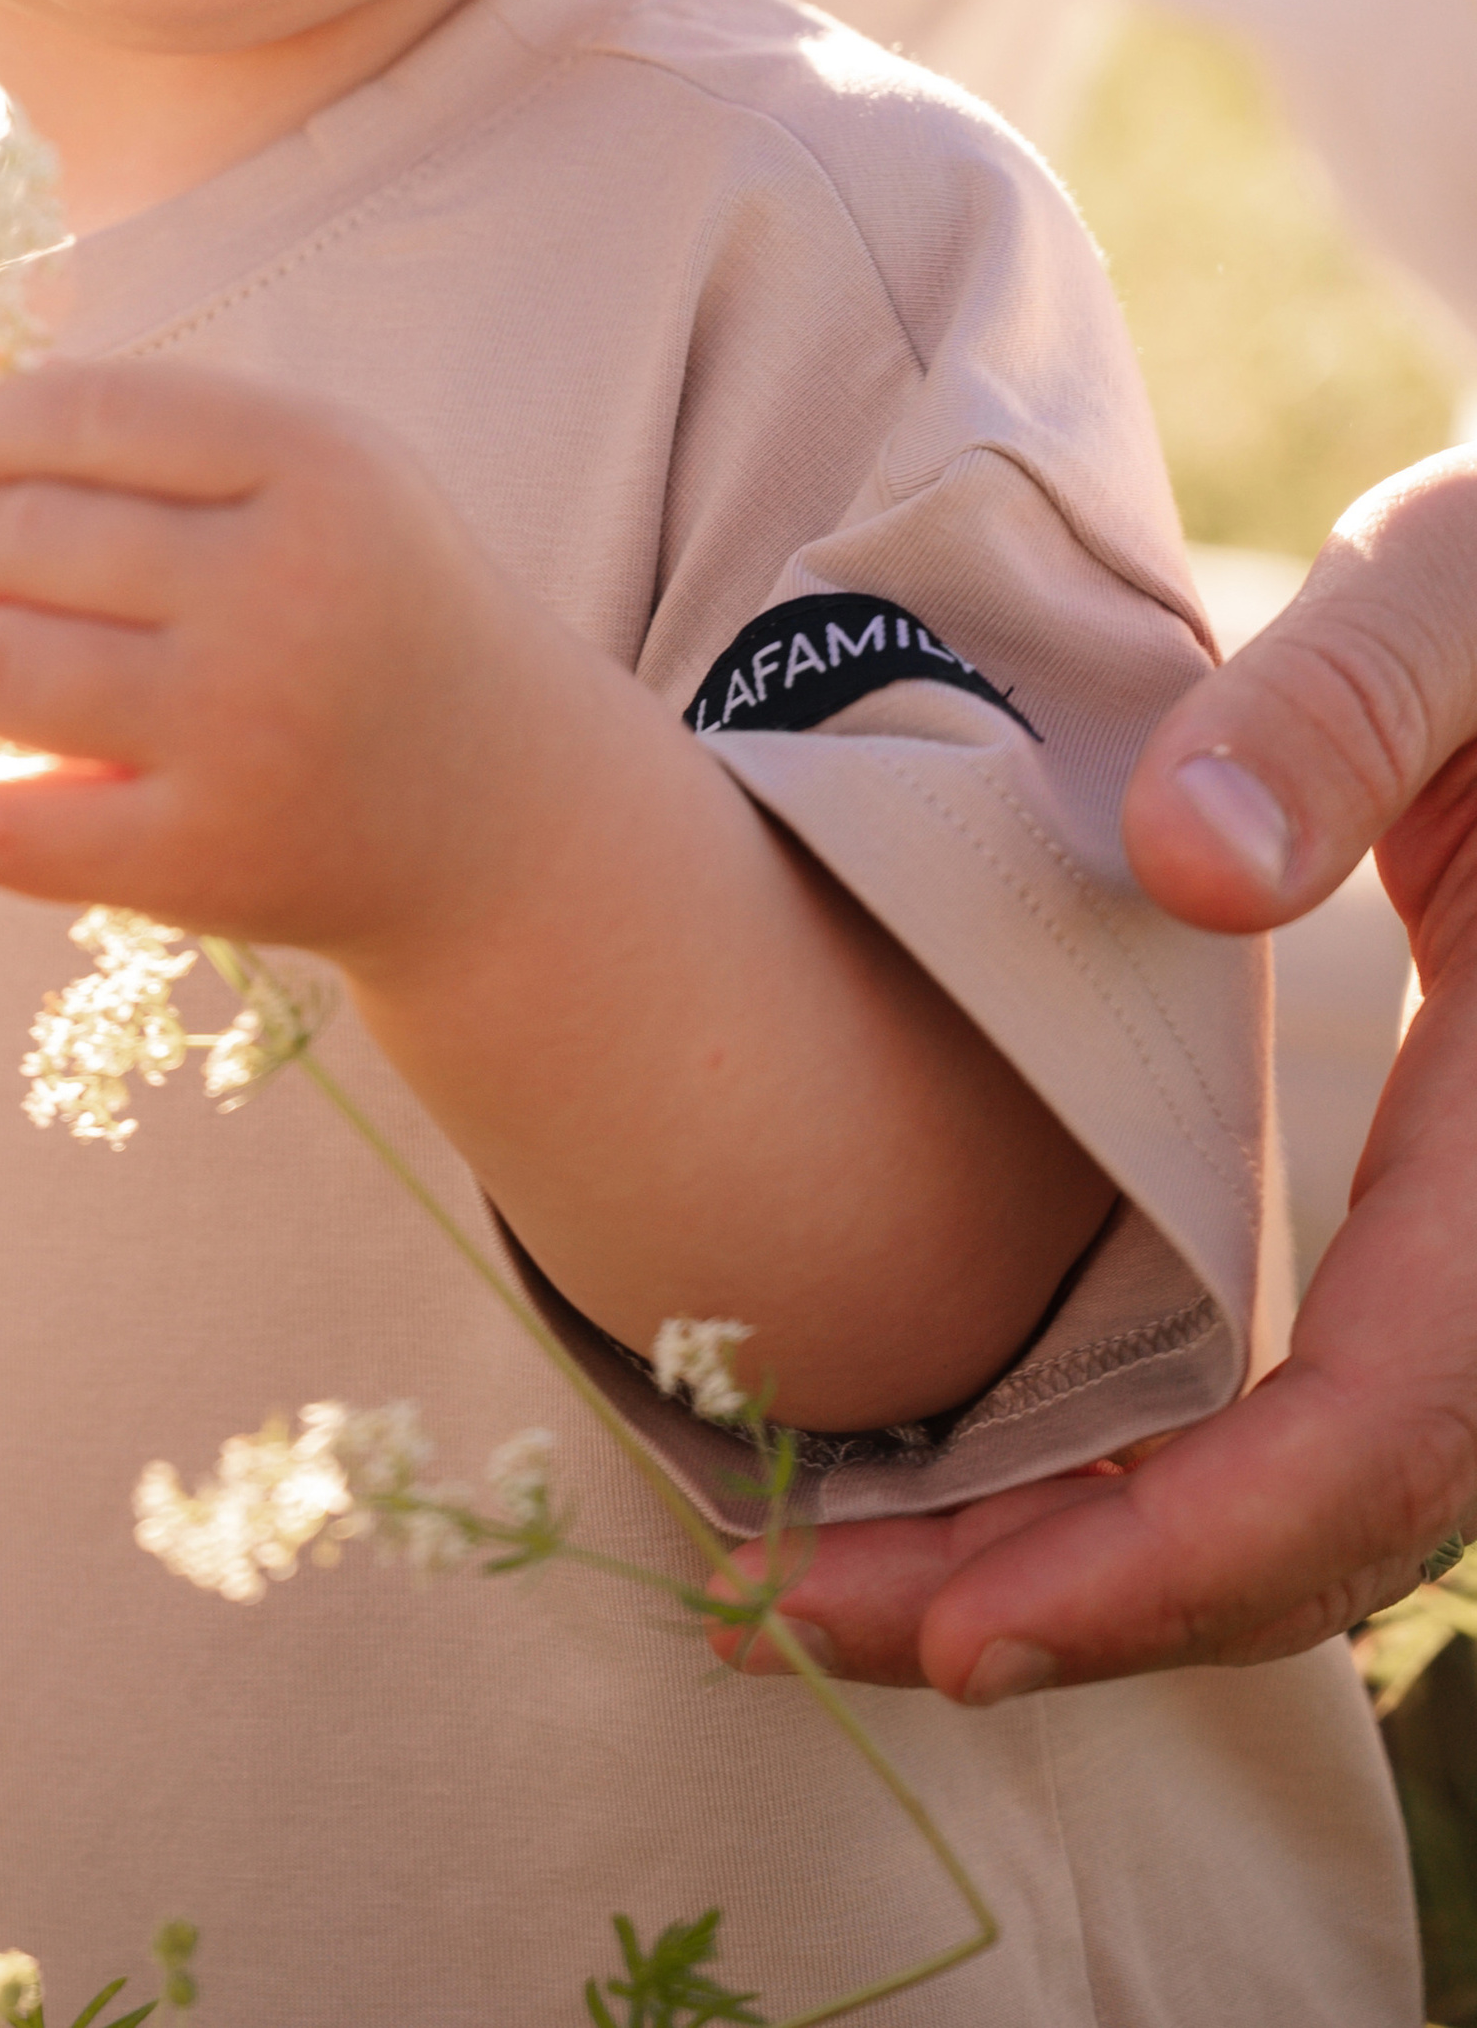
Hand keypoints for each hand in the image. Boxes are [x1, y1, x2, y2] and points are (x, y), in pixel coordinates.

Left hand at [0, 357, 577, 954]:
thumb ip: (166, 434)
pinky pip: (11, 828)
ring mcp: (240, 736)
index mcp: (322, 469)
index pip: (89, 415)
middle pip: (23, 539)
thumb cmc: (373, 609)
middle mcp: (282, 594)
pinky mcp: (202, 864)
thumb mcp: (328, 478)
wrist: (500, 815)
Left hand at [714, 448, 1476, 1694]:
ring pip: (1333, 1496)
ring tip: (832, 1589)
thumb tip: (1186, 864)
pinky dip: (1157, 1482)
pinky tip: (991, 1483)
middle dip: (1086, 1604)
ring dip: (1099, 1569)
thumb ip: (1349, 698)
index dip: (1190, 1543)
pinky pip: (1325, 1412)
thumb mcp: (1464, 586)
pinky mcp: (1448, 1216)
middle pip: (1342, 1516)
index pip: (1396, 1413)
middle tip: (799, 1622)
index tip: (968, 1619)